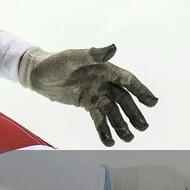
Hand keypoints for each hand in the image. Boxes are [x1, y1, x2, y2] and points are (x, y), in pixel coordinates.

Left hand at [19, 44, 157, 145]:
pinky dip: (104, 130)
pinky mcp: (87, 104)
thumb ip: (93, 55)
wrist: (37, 73)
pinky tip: (109, 141)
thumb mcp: (73, 57)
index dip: (141, 90)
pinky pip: (99, 118)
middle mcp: (104, 83)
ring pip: (113, 112)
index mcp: (105, 69)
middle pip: (123, 100)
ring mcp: (96, 94)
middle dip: (134, 113)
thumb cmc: (55, 61)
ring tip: (128, 139)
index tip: (152, 103)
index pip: (127, 80)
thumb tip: (113, 48)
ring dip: (121, 125)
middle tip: (143, 127)